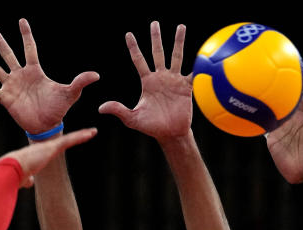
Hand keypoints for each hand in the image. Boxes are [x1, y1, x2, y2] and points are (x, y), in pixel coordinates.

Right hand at [0, 18, 98, 134]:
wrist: (48, 126)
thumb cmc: (59, 109)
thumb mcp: (70, 94)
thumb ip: (80, 82)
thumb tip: (96, 75)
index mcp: (35, 71)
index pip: (30, 48)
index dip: (26, 34)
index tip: (22, 20)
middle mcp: (21, 75)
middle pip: (8, 54)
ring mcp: (11, 86)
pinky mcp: (5, 99)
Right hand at [0, 128, 97, 186]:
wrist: (10, 169)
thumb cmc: (13, 175)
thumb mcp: (23, 179)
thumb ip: (28, 180)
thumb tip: (29, 182)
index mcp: (39, 154)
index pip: (54, 148)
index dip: (62, 145)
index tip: (68, 142)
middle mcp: (45, 148)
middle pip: (64, 141)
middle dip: (75, 137)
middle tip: (86, 134)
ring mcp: (49, 146)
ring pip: (69, 138)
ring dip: (82, 135)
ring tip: (93, 132)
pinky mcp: (53, 147)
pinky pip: (70, 140)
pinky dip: (81, 136)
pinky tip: (91, 133)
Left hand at [98, 22, 191, 141]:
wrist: (170, 134)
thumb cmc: (151, 127)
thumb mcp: (132, 118)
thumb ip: (118, 110)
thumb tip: (101, 108)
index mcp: (147, 82)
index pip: (138, 60)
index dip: (133, 47)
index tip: (128, 34)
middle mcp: (160, 77)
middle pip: (158, 52)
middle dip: (156, 38)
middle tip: (154, 23)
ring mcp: (174, 80)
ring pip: (176, 56)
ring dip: (178, 41)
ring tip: (181, 26)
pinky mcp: (186, 87)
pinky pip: (192, 73)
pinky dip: (197, 64)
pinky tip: (201, 53)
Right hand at [266, 68, 302, 183]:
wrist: (302, 175)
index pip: (301, 99)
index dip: (301, 86)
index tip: (300, 72)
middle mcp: (291, 122)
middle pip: (285, 102)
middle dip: (281, 90)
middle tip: (275, 73)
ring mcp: (280, 130)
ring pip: (272, 113)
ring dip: (267, 103)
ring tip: (260, 87)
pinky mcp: (272, 139)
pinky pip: (264, 127)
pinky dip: (258, 120)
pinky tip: (250, 111)